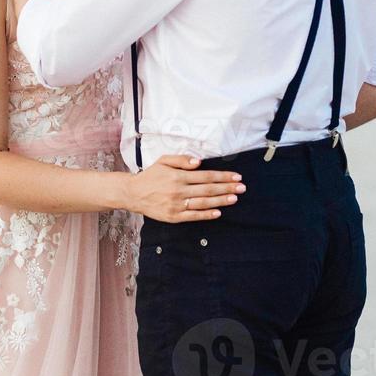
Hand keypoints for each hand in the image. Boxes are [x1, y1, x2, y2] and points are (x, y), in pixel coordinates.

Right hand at [122, 155, 244, 222]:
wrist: (134, 193)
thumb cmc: (151, 175)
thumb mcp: (163, 161)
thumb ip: (181, 159)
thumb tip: (199, 162)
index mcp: (178, 176)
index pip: (206, 176)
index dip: (222, 176)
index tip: (236, 177)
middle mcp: (179, 190)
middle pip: (208, 189)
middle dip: (227, 188)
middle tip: (242, 187)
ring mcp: (177, 205)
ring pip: (203, 203)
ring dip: (221, 201)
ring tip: (234, 198)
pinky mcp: (174, 216)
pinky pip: (193, 216)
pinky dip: (206, 215)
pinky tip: (218, 212)